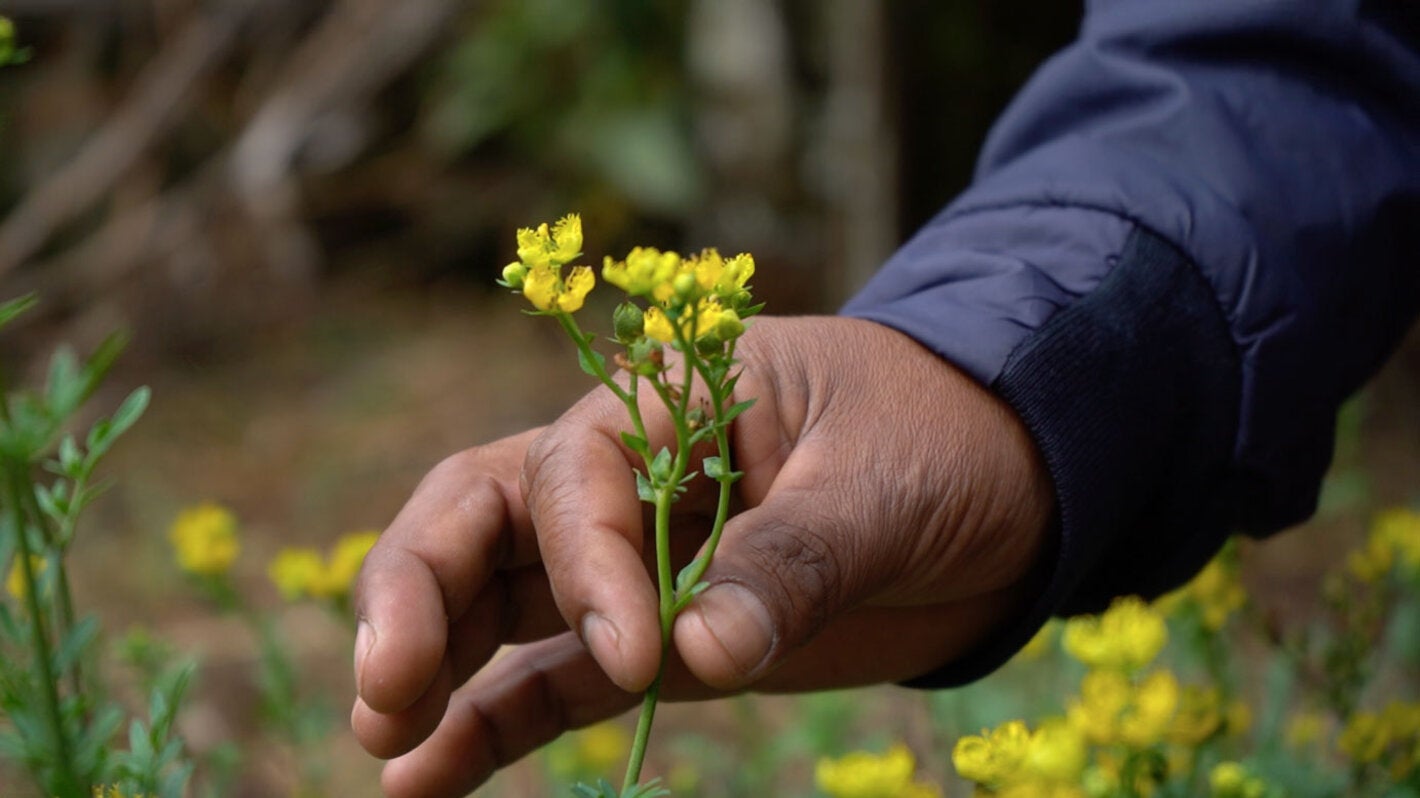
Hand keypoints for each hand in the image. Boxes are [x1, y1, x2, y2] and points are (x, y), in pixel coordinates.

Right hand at [350, 316, 1052, 795]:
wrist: (1006, 483)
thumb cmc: (945, 443)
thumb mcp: (884, 486)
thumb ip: (792, 563)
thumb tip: (699, 655)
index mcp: (672, 400)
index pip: (575, 473)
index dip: (585, 564)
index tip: (636, 654)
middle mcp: (626, 474)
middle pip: (479, 515)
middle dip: (417, 590)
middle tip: (387, 685)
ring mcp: (631, 559)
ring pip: (492, 598)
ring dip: (430, 662)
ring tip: (382, 738)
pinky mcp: (652, 637)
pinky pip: (549, 677)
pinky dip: (488, 721)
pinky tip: (426, 777)